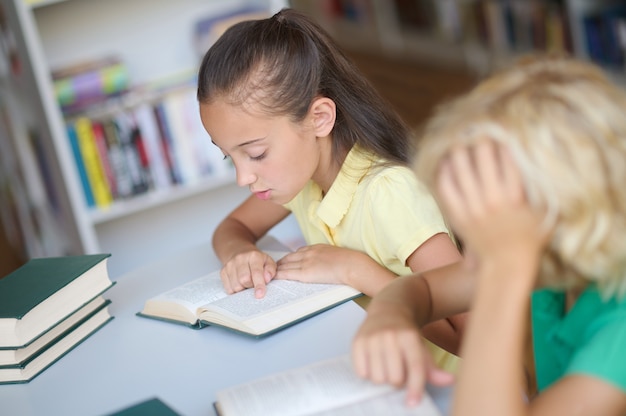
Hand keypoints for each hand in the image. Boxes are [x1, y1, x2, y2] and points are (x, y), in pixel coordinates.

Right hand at [220, 249, 276, 297]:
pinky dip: (235, 290)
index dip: (259, 284)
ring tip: (247, 283)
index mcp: (254, 255)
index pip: (256, 272)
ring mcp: (230, 265)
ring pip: (236, 286)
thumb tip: (266, 279)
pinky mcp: (223, 271)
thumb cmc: (257, 260)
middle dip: (251, 286)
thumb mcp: (268, 262)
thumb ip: (270, 270)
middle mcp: (240, 258)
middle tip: (254, 283)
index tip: (260, 294)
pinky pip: (228, 289)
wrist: (240, 252)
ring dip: (243, 289)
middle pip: (244, 280)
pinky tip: (239, 283)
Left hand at [275, 244, 374, 285]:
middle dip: (280, 263)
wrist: (352, 265)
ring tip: (270, 274)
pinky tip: (274, 278)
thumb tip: (328, 265)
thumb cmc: (350, 263)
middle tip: (273, 268)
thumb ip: (328, 258)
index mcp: (317, 247)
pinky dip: (279, 275)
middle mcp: (309, 253)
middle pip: (289, 257)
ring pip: (286, 265)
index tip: (286, 261)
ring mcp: (306, 262)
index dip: (290, 258)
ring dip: (277, 269)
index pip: (298, 252)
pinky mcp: (305, 273)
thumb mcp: (336, 255)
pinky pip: (288, 273)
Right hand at [352, 301, 453, 406]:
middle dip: (398, 381)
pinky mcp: (357, 341)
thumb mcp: (421, 348)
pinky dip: (367, 374)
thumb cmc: (406, 335)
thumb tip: (450, 381)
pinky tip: (373, 363)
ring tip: (385, 367)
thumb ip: (432, 368)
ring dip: (382, 378)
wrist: (388, 310)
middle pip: (395, 378)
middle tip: (398, 371)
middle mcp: (390, 335)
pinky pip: (361, 373)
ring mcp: (372, 338)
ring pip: (377, 378)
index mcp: (410, 337)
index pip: (415, 367)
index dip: (415, 387)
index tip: (413, 403)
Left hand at [436, 141, 549, 281]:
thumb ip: (544, 186)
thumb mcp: (546, 211)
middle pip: (482, 155)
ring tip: (460, 141)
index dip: (502, 137)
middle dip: (480, 138)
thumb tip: (541, 157)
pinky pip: (446, 186)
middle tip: (478, 131)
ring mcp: (472, 208)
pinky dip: (445, 171)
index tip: (499, 128)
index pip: (506, 156)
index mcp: (516, 195)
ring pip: (460, 167)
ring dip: (459, 149)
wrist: (507, 265)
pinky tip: (446, 162)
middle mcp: (492, 199)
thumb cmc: (531, 237)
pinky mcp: (458, 216)